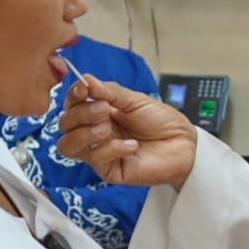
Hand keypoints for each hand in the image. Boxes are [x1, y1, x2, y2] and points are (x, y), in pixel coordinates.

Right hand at [54, 75, 197, 188]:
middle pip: (64, 125)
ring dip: (85, 133)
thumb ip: (109, 92)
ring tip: (109, 128)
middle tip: (104, 110)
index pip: (71, 105)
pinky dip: (111, 148)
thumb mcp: (136, 100)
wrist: (184, 143)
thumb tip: (84, 78)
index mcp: (97, 113)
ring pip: (68, 146)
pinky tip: (132, 145)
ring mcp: (99, 152)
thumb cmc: (161, 121)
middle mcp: (94, 132)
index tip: (83, 89)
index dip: (72, 96)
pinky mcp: (109, 170)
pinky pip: (96, 159)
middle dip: (80, 114)